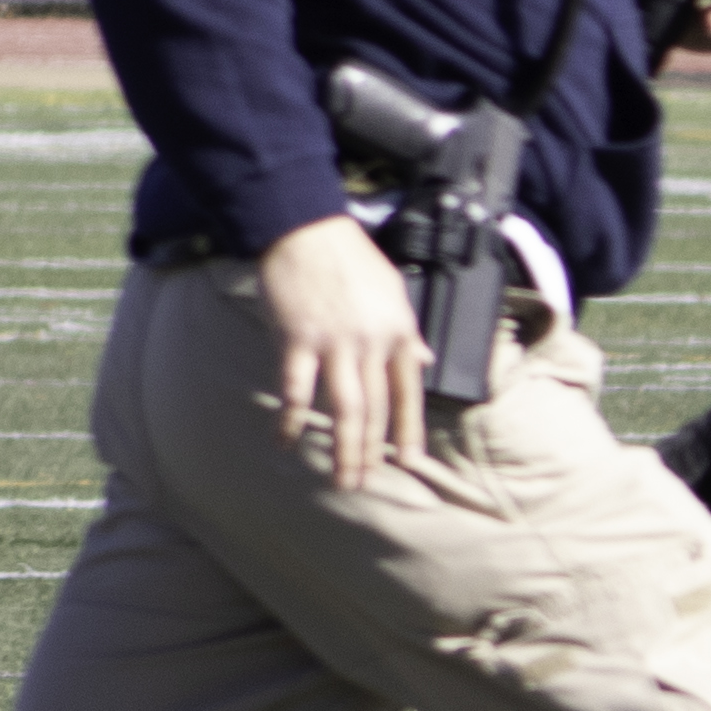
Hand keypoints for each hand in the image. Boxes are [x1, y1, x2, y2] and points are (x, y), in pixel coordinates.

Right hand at [256, 211, 427, 472]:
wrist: (306, 228)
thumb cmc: (350, 258)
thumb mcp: (393, 290)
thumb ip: (407, 331)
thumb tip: (425, 359)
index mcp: (398, 331)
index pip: (408, 391)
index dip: (408, 429)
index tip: (409, 460)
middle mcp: (372, 342)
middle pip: (376, 409)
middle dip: (371, 450)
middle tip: (363, 482)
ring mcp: (335, 343)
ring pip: (346, 408)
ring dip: (343, 448)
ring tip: (341, 479)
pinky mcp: (297, 339)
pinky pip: (296, 389)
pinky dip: (291, 419)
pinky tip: (285, 441)